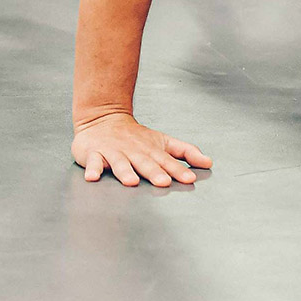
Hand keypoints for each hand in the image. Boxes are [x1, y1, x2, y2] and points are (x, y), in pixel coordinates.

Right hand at [72, 111, 212, 186]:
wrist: (104, 118)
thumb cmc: (137, 137)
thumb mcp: (164, 141)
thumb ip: (186, 152)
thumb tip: (208, 162)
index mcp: (151, 150)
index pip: (167, 161)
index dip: (178, 170)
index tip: (189, 179)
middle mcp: (134, 151)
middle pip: (145, 163)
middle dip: (154, 172)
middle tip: (164, 182)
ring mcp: (114, 152)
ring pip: (120, 163)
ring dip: (125, 172)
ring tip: (131, 181)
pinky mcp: (94, 154)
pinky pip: (93, 162)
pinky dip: (92, 169)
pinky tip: (93, 177)